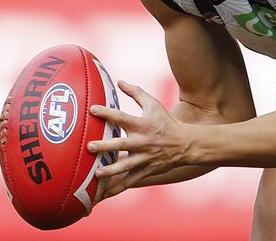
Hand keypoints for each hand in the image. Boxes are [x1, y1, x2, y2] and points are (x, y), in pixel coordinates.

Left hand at [87, 80, 189, 197]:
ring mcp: (144, 157)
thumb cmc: (166, 121)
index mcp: (143, 124)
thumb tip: (119, 81)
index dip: (107, 113)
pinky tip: (102, 194)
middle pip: (122, 144)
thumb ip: (136, 92)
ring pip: (126, 166)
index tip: (92, 109)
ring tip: (97, 173)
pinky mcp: (146, 170)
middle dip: (105, 146)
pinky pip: (130, 180)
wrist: (185, 143)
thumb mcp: (153, 104)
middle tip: (90, 146)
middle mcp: (143, 141)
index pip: (122, 117)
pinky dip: (117, 188)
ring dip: (111, 170)